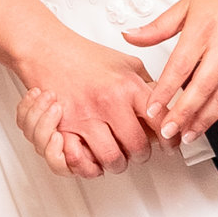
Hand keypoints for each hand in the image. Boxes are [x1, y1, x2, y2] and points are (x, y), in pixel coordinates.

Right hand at [12, 31, 156, 177]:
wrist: (47, 50)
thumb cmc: (85, 57)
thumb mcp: (127, 63)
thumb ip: (149, 85)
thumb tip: (169, 103)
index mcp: (127, 87)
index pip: (161, 120)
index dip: (170, 137)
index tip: (170, 143)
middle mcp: (107, 103)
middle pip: (138, 147)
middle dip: (142, 154)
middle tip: (140, 150)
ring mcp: (84, 118)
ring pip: (112, 160)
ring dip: (117, 162)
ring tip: (117, 155)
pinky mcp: (62, 129)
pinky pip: (81, 163)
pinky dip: (89, 166)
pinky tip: (94, 158)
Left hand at [122, 0, 217, 145]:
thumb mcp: (188, 4)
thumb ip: (158, 26)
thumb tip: (128, 35)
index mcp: (203, 28)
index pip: (180, 66)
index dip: (164, 90)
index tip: (152, 110)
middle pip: (202, 86)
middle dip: (183, 113)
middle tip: (167, 133)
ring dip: (206, 120)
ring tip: (188, 136)